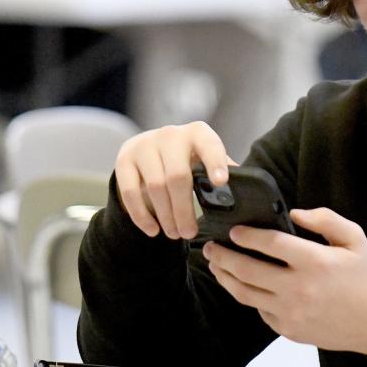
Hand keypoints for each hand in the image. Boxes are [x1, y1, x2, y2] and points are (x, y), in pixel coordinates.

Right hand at [113, 121, 233, 239]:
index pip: (208, 145)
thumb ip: (222, 171)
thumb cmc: (187, 158)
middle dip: (184, 210)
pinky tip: (153, 230)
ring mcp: (144, 145)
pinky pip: (130, 191)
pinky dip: (142, 215)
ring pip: (155, 186)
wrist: (150, 148)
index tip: (221, 182)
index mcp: (197, 133)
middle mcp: (170, 135)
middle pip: (177, 176)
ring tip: (174, 234)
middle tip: (189, 233)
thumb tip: (243, 190)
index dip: (215, 162)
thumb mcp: (205, 160)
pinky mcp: (124, 159)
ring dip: (166, 216)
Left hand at [202, 207, 366, 357]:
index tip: (233, 231)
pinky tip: (241, 285)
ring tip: (215, 265)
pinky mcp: (287, 329)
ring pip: (245, 294)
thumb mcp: (354, 238)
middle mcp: (298, 288)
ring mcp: (290, 312)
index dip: (247, 236)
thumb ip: (325, 219)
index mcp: (314, 262)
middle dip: (223, 256)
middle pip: (247, 270)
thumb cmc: (363, 276)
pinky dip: (247, 296)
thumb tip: (295, 213)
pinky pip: (259, 311)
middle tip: (210, 247)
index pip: (270, 244)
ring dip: (225, 278)